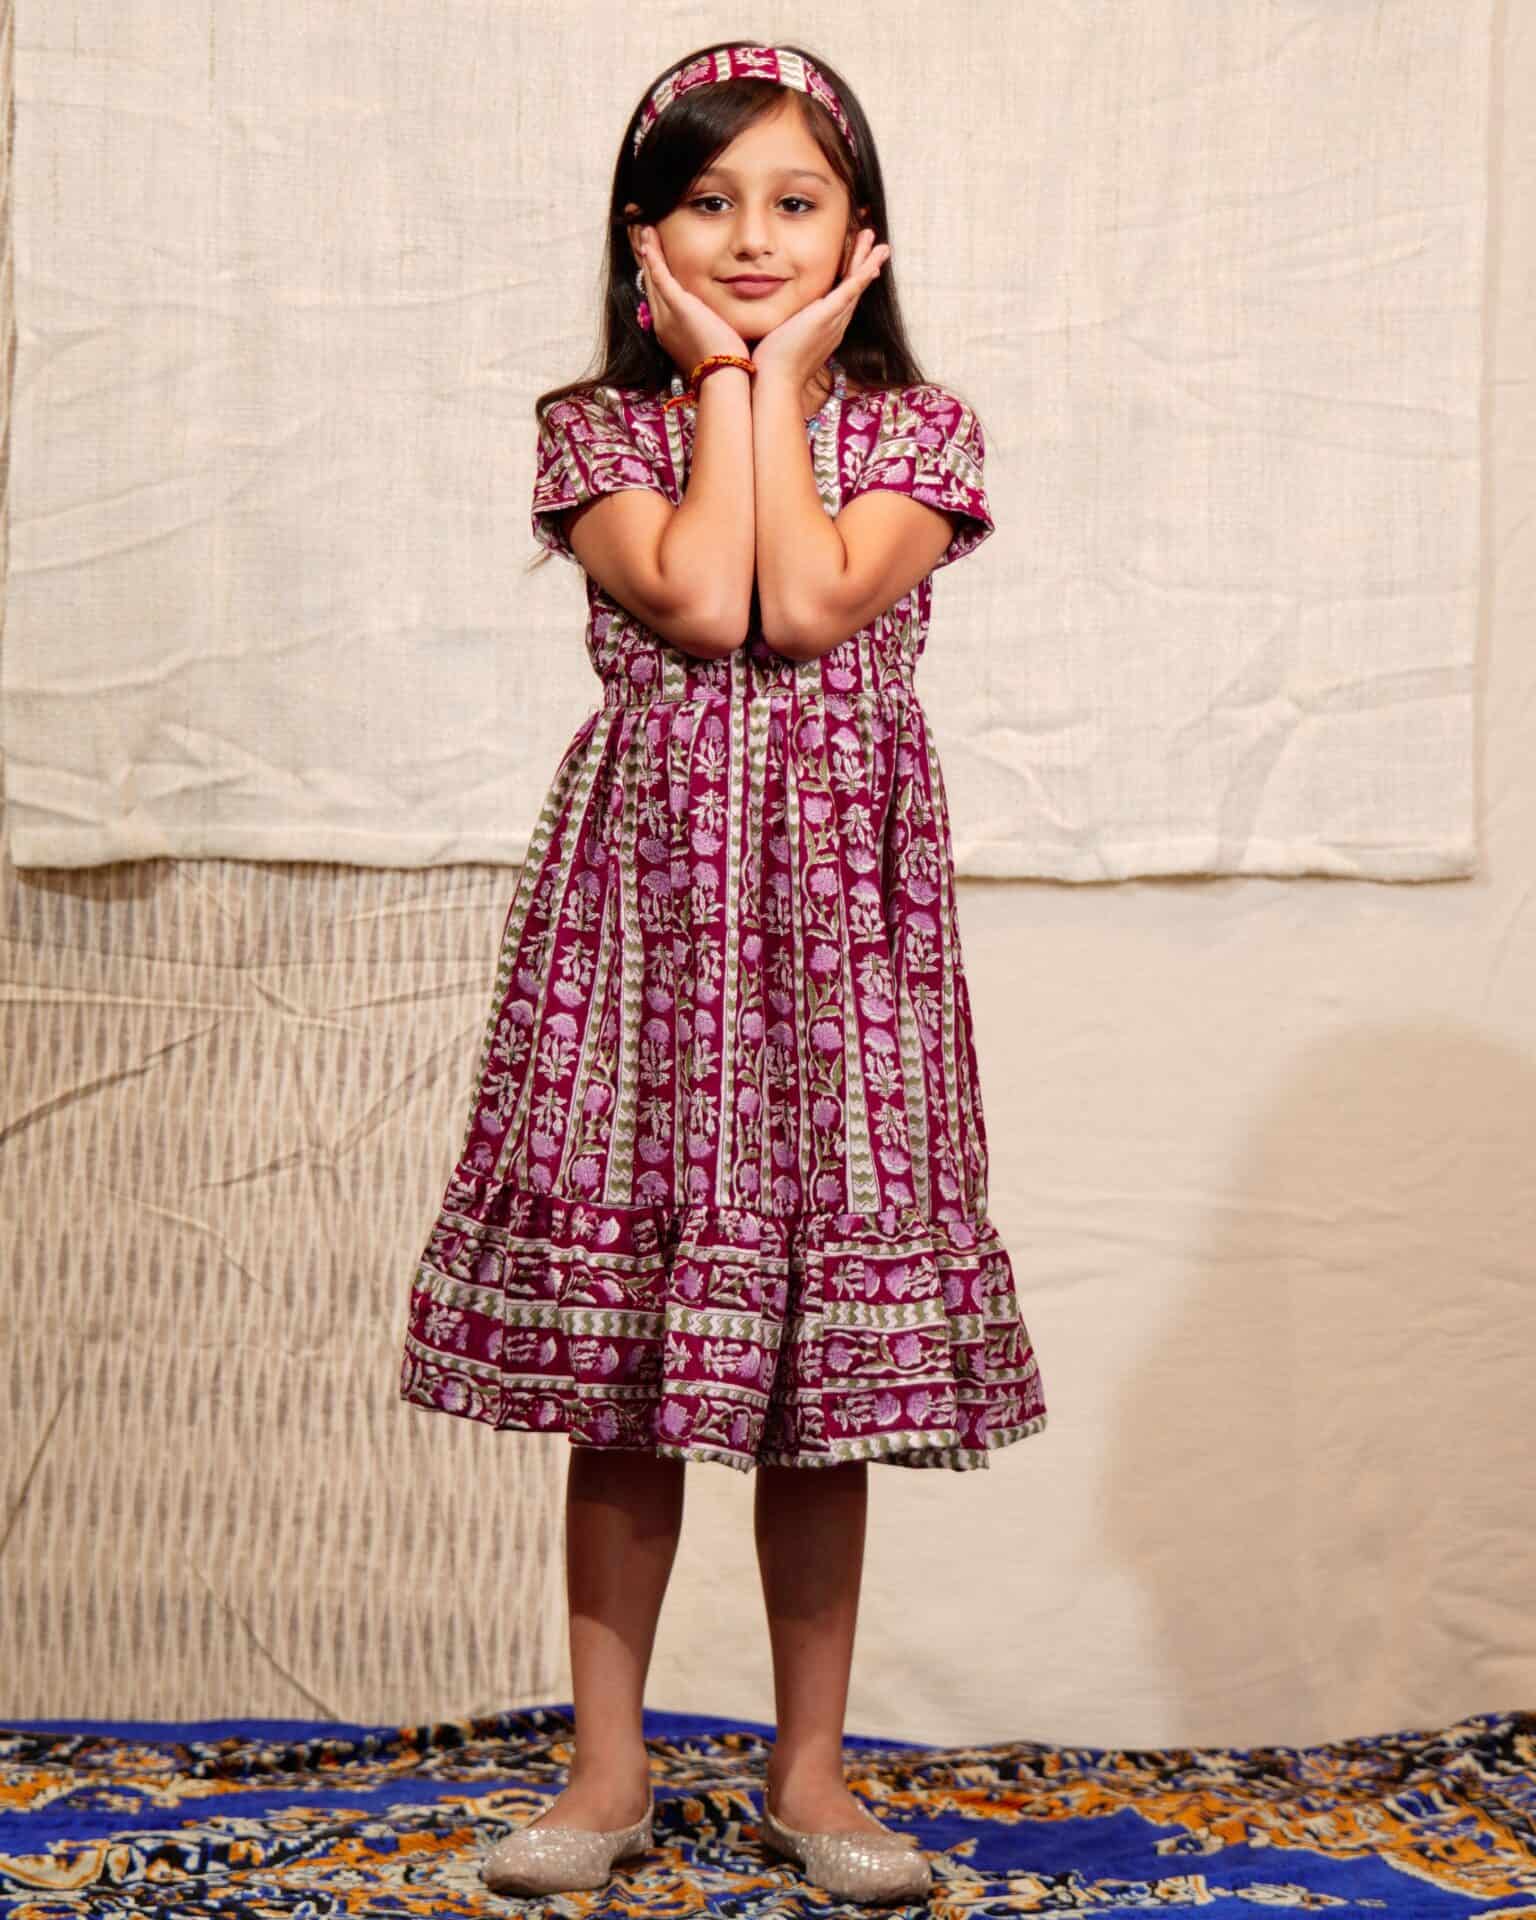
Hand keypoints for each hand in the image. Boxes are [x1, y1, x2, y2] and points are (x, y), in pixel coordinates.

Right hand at [636, 225, 748, 376]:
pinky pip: (660, 276)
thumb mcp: (713, 344)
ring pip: (652, 277)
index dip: (655, 276)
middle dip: (646, 259)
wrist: (723, 378)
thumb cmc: (725, 367)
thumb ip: (712, 329)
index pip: (660, 298)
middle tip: (641, 236)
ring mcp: (667, 315)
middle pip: (650, 285)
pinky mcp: (677, 307)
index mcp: (670, 332)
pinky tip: (648, 240)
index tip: (652, 258)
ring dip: (646, 251)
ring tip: (642, 230)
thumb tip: (722, 323)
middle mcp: (662, 323)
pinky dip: (653, 256)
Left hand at [749, 230, 889, 391]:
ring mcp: (832, 322)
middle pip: (854, 291)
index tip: (861, 264)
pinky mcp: (825, 318)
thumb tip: (775, 324)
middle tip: (879, 248)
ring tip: (881, 246)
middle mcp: (834, 326)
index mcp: (825, 330)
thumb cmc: (772, 367)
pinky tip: (872, 263)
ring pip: (855, 288)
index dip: (853, 281)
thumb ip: (786, 328)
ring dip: (868, 264)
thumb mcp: (782, 341)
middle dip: (866, 267)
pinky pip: (848, 293)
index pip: (842, 300)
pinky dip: (861, 276)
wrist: (775, 382)